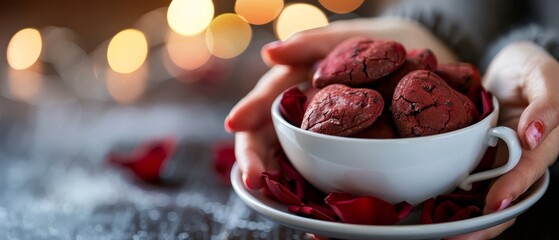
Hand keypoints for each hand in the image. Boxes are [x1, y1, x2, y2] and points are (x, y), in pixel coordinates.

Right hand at [224, 17, 457, 189]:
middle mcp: (296, 111)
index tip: (235, 123)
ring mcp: (312, 133)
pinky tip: (302, 197)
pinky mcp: (333, 149)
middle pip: (264, 137)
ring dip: (273, 176)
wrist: (412, 58)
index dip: (248, 112)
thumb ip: (309, 44)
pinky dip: (303, 182)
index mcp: (293, 84)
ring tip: (267, 192)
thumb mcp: (343, 38)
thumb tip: (269, 53)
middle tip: (253, 179)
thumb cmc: (372, 43)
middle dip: (254, 158)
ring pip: (283, 156)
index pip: (263, 101)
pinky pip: (313, 166)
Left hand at [448, 41, 558, 238]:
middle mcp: (523, 158)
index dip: (513, 187)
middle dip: (488, 220)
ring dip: (469, 217)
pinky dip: (456, 199)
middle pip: (511, 196)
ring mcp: (500, 161)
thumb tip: (533, 136)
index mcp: (545, 142)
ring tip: (445, 232)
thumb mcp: (543, 76)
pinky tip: (436, 211)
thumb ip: (547, 103)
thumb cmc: (530, 70)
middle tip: (460, 235)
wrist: (508, 68)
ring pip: (489, 196)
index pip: (530, 170)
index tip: (494, 203)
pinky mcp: (480, 159)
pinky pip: (471, 183)